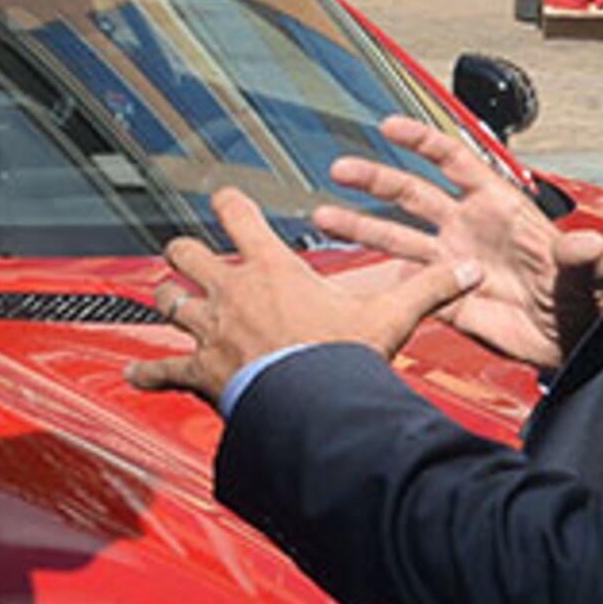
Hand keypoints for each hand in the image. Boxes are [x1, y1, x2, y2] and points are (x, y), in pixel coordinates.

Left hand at [126, 185, 481, 404]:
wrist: (311, 406)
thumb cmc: (341, 360)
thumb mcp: (389, 318)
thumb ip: (428, 290)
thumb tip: (469, 269)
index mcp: (271, 269)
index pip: (238, 216)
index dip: (228, 203)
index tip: (223, 197)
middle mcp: (231, 292)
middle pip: (187, 254)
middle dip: (184, 253)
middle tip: (186, 255)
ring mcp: (208, 330)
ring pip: (168, 302)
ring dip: (167, 301)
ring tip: (165, 300)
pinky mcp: (198, 370)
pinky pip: (162, 368)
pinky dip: (148, 371)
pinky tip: (134, 372)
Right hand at [305, 114, 602, 371]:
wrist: (568, 344)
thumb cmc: (584, 299)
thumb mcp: (590, 272)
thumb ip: (584, 256)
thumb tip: (583, 244)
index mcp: (499, 208)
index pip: (455, 162)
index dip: (422, 141)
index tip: (389, 126)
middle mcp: (468, 229)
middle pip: (412, 194)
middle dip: (375, 179)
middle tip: (341, 170)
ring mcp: (451, 263)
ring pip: (396, 238)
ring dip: (361, 227)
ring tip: (326, 217)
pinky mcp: (442, 299)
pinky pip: (403, 286)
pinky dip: (377, 283)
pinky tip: (348, 279)